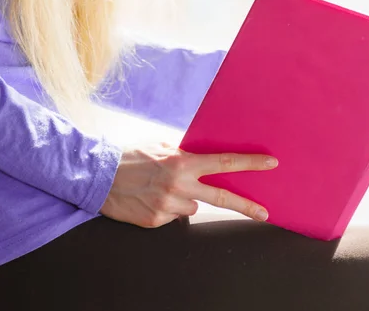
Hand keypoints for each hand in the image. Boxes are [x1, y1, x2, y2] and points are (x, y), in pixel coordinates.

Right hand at [100, 142, 277, 227]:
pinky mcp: (156, 221)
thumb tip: (202, 162)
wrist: (97, 177)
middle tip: (264, 213)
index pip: (224, 162)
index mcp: (182, 163)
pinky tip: (150, 198)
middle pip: (222, 197)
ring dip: (185, 198)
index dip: (250, 163)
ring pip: (193, 207)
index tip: (270, 164)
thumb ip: (184, 155)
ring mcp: (168, 206)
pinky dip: (167, 208)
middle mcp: (179, 186)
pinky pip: (173, 216)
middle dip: (246, 206)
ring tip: (161, 188)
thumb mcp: (161, 147)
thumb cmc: (130, 157)